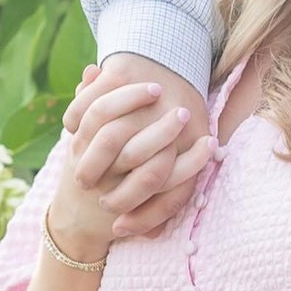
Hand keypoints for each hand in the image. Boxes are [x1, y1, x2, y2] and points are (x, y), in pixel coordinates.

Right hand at [57, 60, 213, 245]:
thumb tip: (94, 69)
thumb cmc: (85, 167)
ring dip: (173, 143)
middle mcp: (100, 170)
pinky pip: (171, 190)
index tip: (154, 88)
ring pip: (150, 171)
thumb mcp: (82, 137)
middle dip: (154, 124)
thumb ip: (88, 102)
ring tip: (195, 120)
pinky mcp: (142, 207)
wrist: (79, 221)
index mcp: (82, 145)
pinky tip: (210, 144)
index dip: (127, 98)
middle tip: (181, 105)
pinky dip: (193, 165)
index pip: (100, 114)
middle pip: (123, 142)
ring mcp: (119, 191)